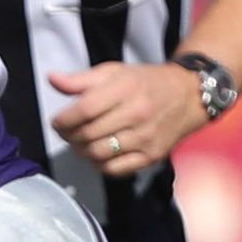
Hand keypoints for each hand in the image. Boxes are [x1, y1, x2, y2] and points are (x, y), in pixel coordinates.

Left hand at [48, 61, 212, 178]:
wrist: (189, 96)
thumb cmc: (147, 82)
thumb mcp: (115, 72)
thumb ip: (81, 79)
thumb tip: (52, 79)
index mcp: (126, 88)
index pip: (84, 110)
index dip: (63, 120)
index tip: (57, 122)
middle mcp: (137, 113)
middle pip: (88, 134)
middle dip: (69, 136)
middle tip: (67, 133)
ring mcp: (146, 137)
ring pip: (99, 153)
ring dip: (81, 151)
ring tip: (80, 142)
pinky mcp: (152, 155)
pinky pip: (116, 169)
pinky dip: (100, 164)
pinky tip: (98, 153)